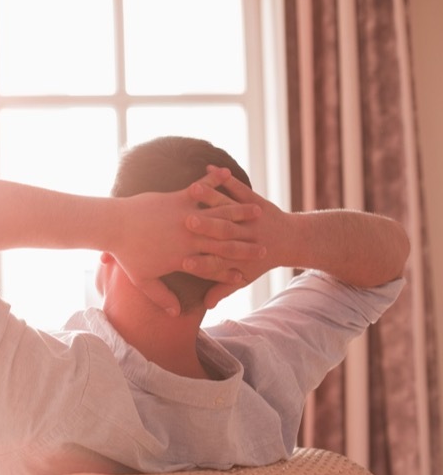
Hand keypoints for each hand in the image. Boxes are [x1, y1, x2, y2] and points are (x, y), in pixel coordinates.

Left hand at [113, 167, 264, 314]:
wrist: (113, 226)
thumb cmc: (126, 254)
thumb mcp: (143, 280)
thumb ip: (161, 296)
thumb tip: (175, 313)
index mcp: (183, 257)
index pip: (214, 267)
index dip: (232, 272)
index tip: (247, 275)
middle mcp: (189, 237)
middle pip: (224, 242)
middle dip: (246, 244)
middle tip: (265, 246)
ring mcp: (185, 215)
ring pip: (219, 214)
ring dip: (240, 211)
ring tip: (257, 211)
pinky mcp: (178, 198)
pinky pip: (201, 189)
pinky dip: (214, 181)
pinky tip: (226, 174)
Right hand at [184, 167, 287, 308]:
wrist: (293, 240)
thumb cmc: (261, 260)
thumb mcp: (243, 277)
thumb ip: (221, 290)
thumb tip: (207, 306)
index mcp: (236, 257)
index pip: (213, 262)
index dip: (199, 262)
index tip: (182, 261)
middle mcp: (243, 236)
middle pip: (220, 233)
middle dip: (203, 227)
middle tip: (186, 222)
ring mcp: (250, 218)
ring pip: (228, 208)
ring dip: (212, 198)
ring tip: (195, 190)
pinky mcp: (254, 200)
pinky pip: (238, 188)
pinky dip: (225, 178)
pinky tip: (210, 168)